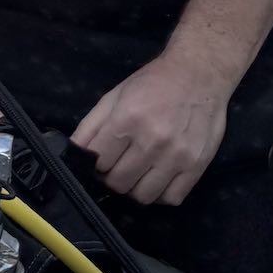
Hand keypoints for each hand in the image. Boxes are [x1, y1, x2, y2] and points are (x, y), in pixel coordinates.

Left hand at [71, 52, 232, 205]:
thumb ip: (91, 125)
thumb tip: (73, 151)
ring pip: (143, 196)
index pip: (99, 161)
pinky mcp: (197, 166)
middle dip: (113, 177)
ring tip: (138, 173)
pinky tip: (158, 178)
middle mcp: (151, 141)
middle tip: (119, 166)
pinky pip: (172, 198)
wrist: (199, 74)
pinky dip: (161, 194)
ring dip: (135, 188)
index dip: (96, 162)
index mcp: (127, 120)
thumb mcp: (115, 96)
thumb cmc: (153, 83)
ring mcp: (176, 156)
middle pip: (119, 182)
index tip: (102, 158)